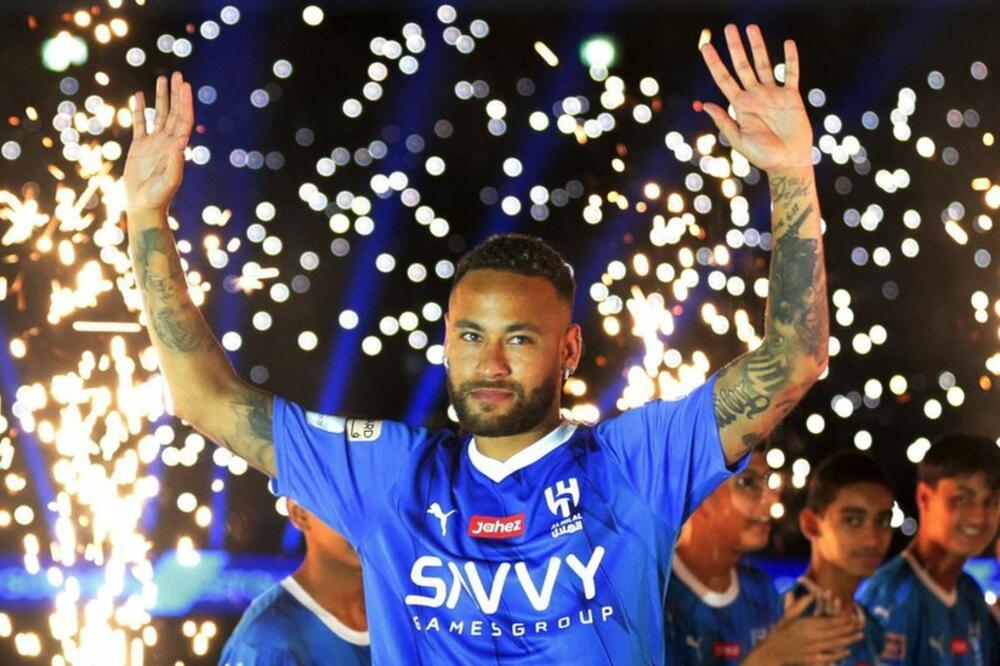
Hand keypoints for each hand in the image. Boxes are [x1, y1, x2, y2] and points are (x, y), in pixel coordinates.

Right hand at [124, 72, 193, 212]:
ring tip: (162, 78)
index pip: (183, 120)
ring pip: (158, 114)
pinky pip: (140, 123)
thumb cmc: (159, 196)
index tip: (185, 86)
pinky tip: (140, 95)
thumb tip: (179, 144)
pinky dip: (140, 109)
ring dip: (161, 97)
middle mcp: (168, 142)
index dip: (185, 102)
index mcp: (178, 147)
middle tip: (178, 75)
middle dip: (176, 94)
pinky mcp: (139, 146)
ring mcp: (154, 143)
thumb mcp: (169, 181)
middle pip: (173, 112)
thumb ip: (175, 163)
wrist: (143, 205)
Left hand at [696, 24, 812, 171]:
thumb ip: (724, 121)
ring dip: (758, 46)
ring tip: (751, 28)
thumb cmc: (762, 156)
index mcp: (739, 105)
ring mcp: (773, 94)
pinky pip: (790, 74)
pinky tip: (788, 43)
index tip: (705, 47)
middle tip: (729, 28)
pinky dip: (790, 59)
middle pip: (742, 66)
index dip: (714, 63)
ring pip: (764, 64)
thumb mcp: (739, 140)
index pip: (724, 79)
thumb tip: (706, 105)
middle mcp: (755, 95)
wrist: (787, 162)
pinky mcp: (791, 97)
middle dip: (735, 47)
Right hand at [743, 592, 861, 664]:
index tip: (852, 617)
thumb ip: (801, 604)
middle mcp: (811, 636)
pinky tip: (847, 652)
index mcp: (807, 624)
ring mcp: (812, 648)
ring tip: (859, 636)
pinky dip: (838, 654)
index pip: (829, 621)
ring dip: (848, 640)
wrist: (773, 649)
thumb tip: (813, 594)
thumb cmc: (780, 630)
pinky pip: (828, 657)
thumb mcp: (789, 615)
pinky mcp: (811, 659)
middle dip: (849, 629)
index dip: (843, 620)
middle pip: (835, 632)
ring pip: (834, 644)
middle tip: (860, 626)